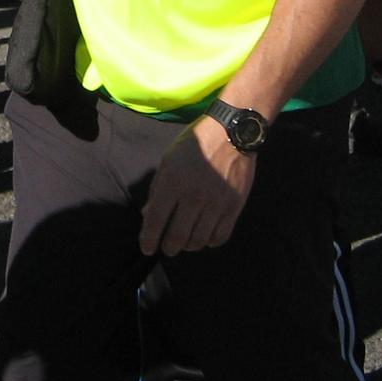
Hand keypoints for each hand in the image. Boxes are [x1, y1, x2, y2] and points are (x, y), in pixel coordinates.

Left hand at [138, 116, 257, 257]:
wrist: (231, 132)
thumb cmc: (195, 143)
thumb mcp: (168, 160)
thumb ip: (157, 189)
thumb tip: (148, 215)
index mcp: (173, 183)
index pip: (156, 222)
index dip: (148, 240)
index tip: (147, 248)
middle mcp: (193, 197)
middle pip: (177, 237)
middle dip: (168, 248)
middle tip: (167, 247)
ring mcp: (216, 203)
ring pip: (198, 241)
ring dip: (188, 246)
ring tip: (185, 241)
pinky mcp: (234, 207)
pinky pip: (220, 236)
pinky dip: (210, 241)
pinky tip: (205, 235)